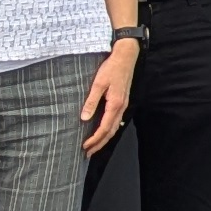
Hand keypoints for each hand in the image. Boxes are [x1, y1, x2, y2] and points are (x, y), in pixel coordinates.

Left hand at [81, 40, 138, 156]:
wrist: (126, 57)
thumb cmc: (111, 68)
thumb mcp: (98, 83)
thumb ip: (91, 101)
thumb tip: (84, 118)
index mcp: (115, 104)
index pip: (104, 128)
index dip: (94, 139)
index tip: (84, 147)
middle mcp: (121, 107)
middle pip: (111, 132)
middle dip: (99, 144)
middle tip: (88, 153)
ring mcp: (124, 105)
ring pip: (115, 127)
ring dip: (104, 139)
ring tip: (94, 146)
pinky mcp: (123, 101)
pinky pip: (116, 121)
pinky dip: (109, 130)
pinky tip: (104, 131)